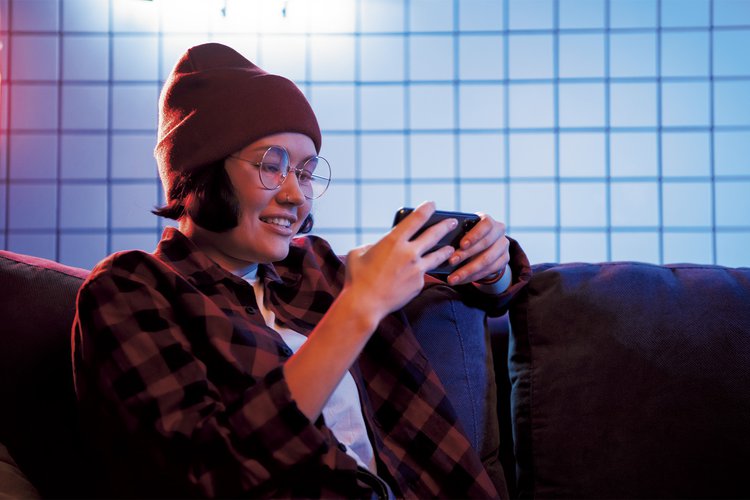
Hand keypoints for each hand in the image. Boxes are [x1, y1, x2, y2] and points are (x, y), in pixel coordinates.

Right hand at [344, 201, 456, 322]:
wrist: (365, 304)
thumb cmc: (357, 278)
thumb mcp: (358, 253)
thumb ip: (372, 246)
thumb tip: (379, 247)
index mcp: (393, 241)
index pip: (416, 219)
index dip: (426, 209)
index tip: (432, 204)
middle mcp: (409, 252)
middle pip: (434, 235)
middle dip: (445, 226)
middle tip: (453, 222)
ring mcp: (417, 269)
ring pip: (438, 256)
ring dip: (446, 250)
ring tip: (451, 248)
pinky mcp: (419, 284)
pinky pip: (424, 275)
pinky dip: (423, 272)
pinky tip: (425, 273)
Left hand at [444, 213, 509, 285]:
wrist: (484, 245)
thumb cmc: (467, 235)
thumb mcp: (463, 230)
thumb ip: (455, 232)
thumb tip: (437, 238)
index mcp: (488, 220)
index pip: (486, 225)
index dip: (474, 235)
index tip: (461, 244)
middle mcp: (499, 231)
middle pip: (485, 244)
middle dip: (466, 254)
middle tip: (450, 262)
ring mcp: (503, 246)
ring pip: (487, 261)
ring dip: (468, 271)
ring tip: (453, 278)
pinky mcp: (504, 260)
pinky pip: (489, 271)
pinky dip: (473, 277)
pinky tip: (461, 280)